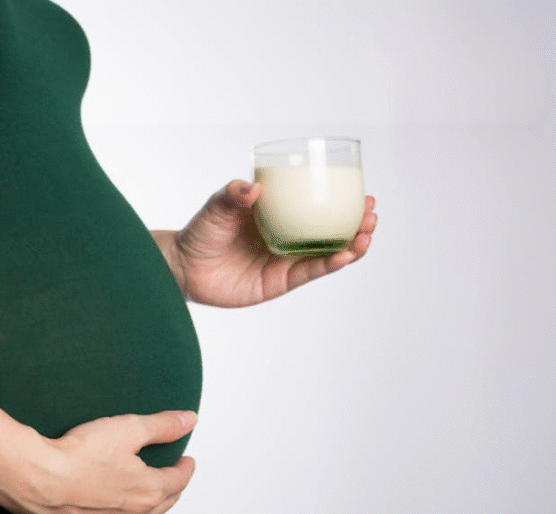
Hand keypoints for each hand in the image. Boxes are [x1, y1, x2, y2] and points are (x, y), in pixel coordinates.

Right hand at [0, 411, 197, 513]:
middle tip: (172, 479)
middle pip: (163, 505)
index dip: (185, 468)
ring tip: (150, 502)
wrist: (34, 478)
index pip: (179, 481)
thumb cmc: (77, 454)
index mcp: (149, 492)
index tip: (187, 461)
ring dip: (150, 513)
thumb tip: (189, 420)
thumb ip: (162, 426)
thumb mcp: (127, 429)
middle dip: (171, 490)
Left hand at [169, 180, 377, 306]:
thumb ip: (234, 194)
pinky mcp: (279, 282)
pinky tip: (345, 254)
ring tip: (366, 233)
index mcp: (280, 215)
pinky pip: (310, 272)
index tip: (364, 192)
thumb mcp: (218, 205)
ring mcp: (286, 260)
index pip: (319, 207)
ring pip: (328, 253)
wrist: (183, 266)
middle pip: (332, 231)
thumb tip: (254, 189)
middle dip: (358, 223)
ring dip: (352, 245)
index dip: (344, 202)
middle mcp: (288, 238)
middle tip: (371, 212)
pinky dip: (330, 263)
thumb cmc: (201, 231)